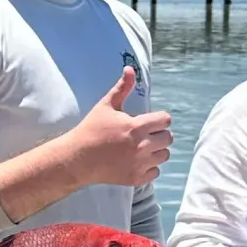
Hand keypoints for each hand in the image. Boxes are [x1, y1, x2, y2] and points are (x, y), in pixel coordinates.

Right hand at [59, 67, 172, 191]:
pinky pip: (156, 172)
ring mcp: (140, 164)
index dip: (159, 119)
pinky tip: (137, 161)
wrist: (78, 158)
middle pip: (168, 138)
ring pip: (164, 155)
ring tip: (142, 148)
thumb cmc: (91, 129)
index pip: (166, 120)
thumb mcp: (106, 106)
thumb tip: (130, 68)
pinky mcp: (136, 178)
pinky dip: (149, 167)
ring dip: (156, 151)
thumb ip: (122, 88)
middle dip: (159, 134)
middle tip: (145, 134)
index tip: (149, 121)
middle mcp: (142, 146)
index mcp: (136, 127)